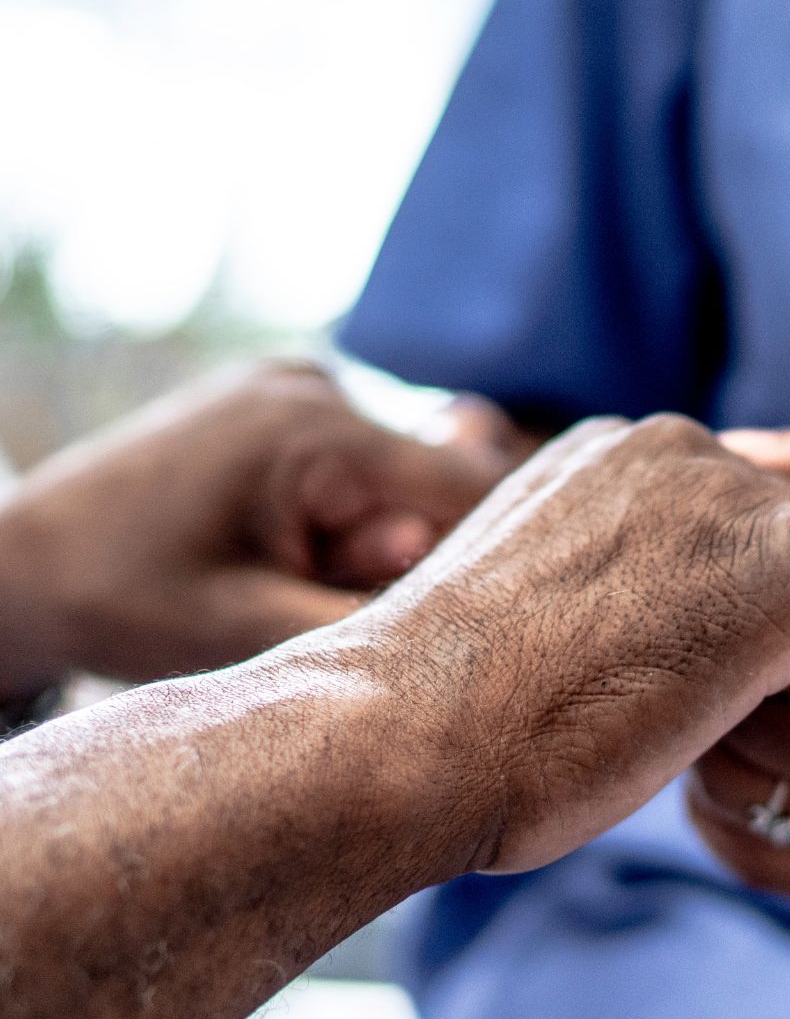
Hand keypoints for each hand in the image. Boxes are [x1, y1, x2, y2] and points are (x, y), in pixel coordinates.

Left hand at [0, 362, 530, 697]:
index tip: (513, 622)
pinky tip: (285, 553)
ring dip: (373, 545)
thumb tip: (492, 601)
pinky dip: (346, 522)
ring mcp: (297, 385)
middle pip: (437, 489)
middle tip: (327, 599)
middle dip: (409, 559)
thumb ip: (380, 609)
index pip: (473, 488)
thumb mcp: (258, 633)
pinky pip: (361, 469)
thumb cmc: (130, 603)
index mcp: (316, 431)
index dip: (501, 558)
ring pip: (401, 483)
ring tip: (292, 578)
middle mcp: (315, 386)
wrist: (28, 561)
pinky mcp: (284, 403)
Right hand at [346, 412, 789, 875]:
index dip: (764, 562)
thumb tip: (562, 675)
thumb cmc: (430, 730)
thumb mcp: (499, 649)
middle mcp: (666, 455)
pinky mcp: (784, 562)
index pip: (719, 497)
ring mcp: (723, 500)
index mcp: (598, 466)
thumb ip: (562, 624)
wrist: (409, 738)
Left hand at [687, 420, 789, 910]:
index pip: (761, 624)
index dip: (736, 596)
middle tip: (706, 640)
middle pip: (733, 710)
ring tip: (723, 703)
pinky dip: (721, 814)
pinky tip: (742, 772)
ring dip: (710, 740)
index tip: (731, 580)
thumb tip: (731, 446)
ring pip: (726, 787)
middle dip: (713, 668)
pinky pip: (749, 856)